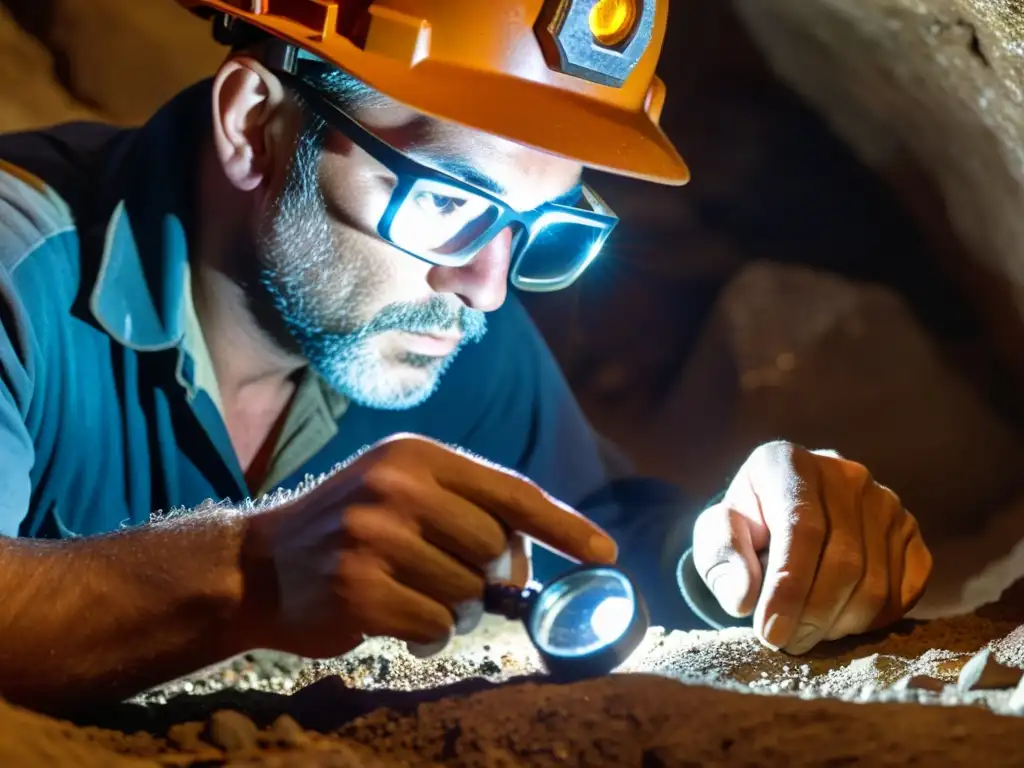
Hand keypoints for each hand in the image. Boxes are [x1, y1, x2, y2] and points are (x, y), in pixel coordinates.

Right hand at [240, 433, 616, 657]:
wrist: (259, 564)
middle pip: (495, 547)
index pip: (512, 491)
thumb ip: (468, 508)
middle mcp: (396, 488)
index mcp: (416, 456)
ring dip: (453, 606)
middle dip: (489, 573)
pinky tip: (393, 614)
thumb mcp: (402, 489)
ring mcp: (373, 538)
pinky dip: (427, 632)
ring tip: (413, 591)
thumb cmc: (348, 527)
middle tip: (458, 578)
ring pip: (468, 591)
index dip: (564, 525)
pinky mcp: (357, 590)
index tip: (605, 552)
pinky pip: (435, 625)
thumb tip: (536, 552)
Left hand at [691, 441, 931, 654]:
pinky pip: (904, 591)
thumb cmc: (744, 529)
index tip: (770, 632)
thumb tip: (743, 598)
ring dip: (839, 625)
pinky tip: (837, 621)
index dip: (787, 589)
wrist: (778, 515)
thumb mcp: (715, 537)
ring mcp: (884, 501)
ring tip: (805, 633)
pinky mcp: (909, 530)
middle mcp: (844, 474)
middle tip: (785, 643)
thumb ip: (723, 560)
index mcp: (788, 463)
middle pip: (844, 562)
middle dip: (812, 616)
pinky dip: (872, 621)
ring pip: (876, 584)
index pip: (801, 529)